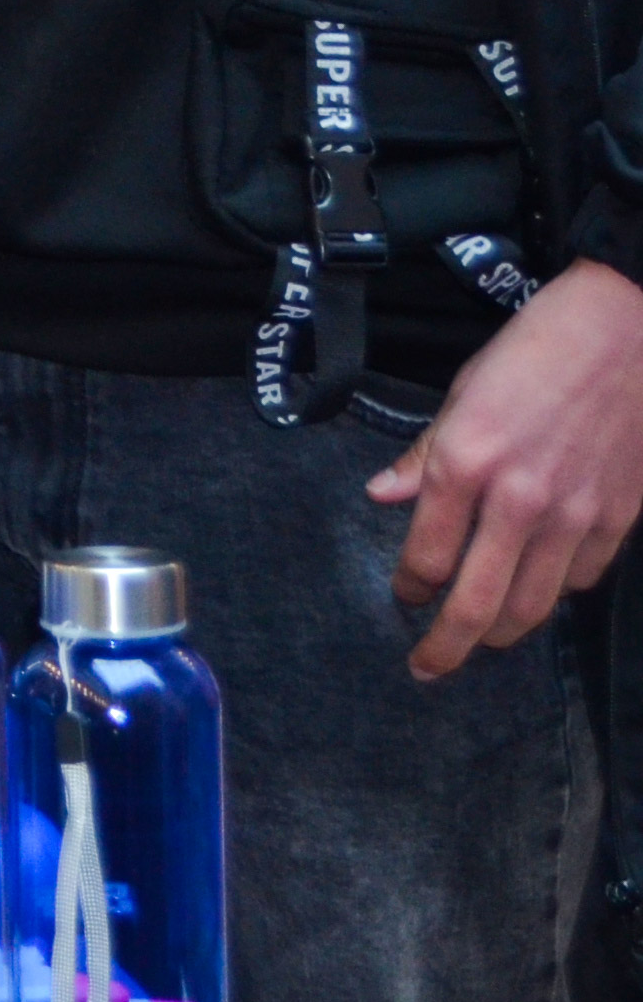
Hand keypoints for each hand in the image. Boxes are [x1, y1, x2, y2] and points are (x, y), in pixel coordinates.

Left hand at [373, 256, 642, 674]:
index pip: (425, 556)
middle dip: (446, 647)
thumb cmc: (533, 353)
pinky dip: (554, 594)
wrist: (623, 332)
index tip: (401, 599)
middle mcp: (517, 500)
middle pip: (477, 604)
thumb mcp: (460, 393)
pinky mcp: (616, 519)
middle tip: (427, 669)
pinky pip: (579, 579)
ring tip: (480, 645)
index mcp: (466, 464)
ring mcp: (573, 515)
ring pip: (533, 606)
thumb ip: (423, 455)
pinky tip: (538, 593)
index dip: (408, 588)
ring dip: (501, 635)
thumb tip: (382, 497)